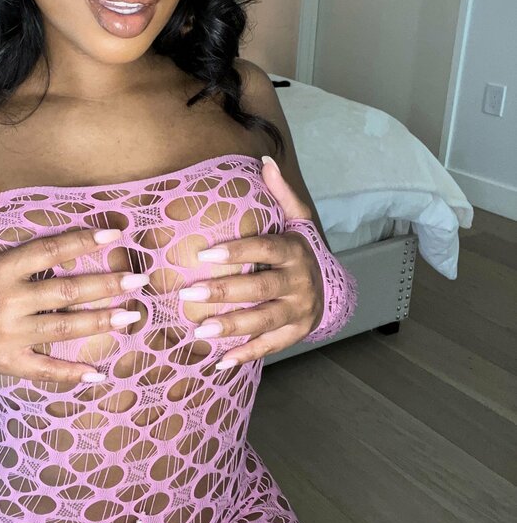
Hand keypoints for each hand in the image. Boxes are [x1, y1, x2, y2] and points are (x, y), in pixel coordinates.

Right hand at [0, 177, 148, 384]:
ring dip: (99, 322)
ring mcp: (8, 335)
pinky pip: (43, 371)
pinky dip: (70, 375)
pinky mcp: (7, 362)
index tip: (112, 236)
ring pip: (62, 328)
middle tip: (138, 280)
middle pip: (64, 291)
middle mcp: (7, 302)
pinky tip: (98, 374)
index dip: (81, 242)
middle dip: (105, 285)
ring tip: (132, 315)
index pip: (47, 251)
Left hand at [181, 156, 324, 369]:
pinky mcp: (296, 333)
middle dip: (225, 291)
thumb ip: (281, 194)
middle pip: (261, 288)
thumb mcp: (297, 221)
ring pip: (264, 320)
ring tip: (200, 329)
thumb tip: (264, 161)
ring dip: (232, 326)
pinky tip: (221, 360)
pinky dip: (246, 354)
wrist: (333, 287)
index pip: (265, 248)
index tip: (204, 253)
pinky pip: (271, 346)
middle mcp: (299, 282)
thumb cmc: (300, 250)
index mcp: (294, 251)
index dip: (236, 251)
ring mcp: (299, 310)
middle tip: (189, 292)